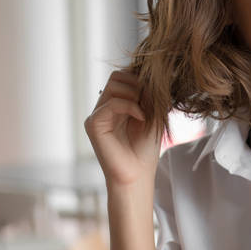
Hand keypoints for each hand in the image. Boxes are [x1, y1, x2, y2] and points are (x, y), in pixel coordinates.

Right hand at [84, 70, 160, 188]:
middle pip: (117, 76)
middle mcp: (104, 107)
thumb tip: (149, 73)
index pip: (124, 76)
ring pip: (114, 84)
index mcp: (117, 105)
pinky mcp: (93, 124)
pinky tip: (141, 118)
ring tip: (146, 112)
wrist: (137, 176)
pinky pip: (112, 103)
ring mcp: (97, 115)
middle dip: (138, 84)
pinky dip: (131, 106)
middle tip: (151, 102)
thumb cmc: (145, 150)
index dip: (142, 80)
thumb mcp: (153, 116)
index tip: (157, 95)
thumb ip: (149, 95)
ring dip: (136, 94)